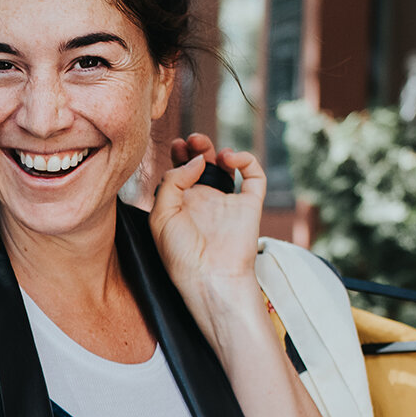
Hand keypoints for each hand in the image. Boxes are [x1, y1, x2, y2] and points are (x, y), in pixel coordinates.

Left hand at [149, 132, 265, 295]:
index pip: (180, 172)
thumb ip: (172, 181)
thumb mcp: (161, 216)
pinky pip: (254, 176)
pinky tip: (229, 159)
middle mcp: (205, 201)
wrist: (209, 276)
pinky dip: (245, 160)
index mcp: (181, 205)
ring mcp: (228, 202)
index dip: (179, 155)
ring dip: (218, 150)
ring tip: (204, 146)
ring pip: (227, 167)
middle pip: (203, 164)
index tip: (176, 145)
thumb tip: (197, 160)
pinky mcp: (250, 204)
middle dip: (196, 147)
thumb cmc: (180, 253)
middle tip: (191, 140)